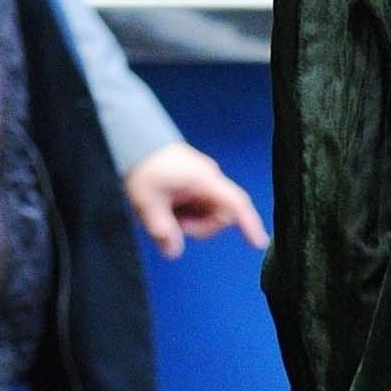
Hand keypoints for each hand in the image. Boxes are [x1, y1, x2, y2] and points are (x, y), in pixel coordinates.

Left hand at [122, 141, 265, 258]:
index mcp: (205, 180)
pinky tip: (164, 207)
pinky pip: (196, 204)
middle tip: (171, 225)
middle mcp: (208, 179)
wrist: (131, 138)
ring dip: (189, 220)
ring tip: (162, 213)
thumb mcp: (148, 202)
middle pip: (220, 215)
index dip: (249, 224)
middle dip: (199, 227)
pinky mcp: (191, 180)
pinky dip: (183, 211)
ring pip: (206, 212)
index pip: (236, 204)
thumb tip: (173, 252)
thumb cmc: (143, 165)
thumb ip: (162, 230)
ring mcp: (200, 179)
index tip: (258, 243)